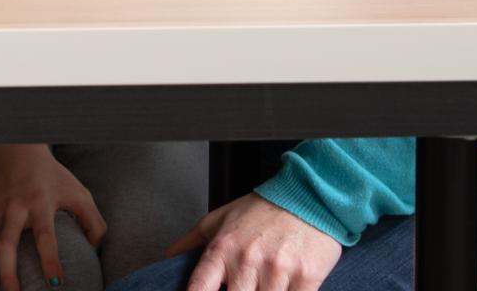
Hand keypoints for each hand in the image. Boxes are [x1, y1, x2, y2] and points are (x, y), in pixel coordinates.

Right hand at [0, 144, 107, 290]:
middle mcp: (12, 207)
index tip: (56, 284)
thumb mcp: (78, 192)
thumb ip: (93, 221)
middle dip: (8, 276)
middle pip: (6, 245)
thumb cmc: (50, 175)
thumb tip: (95, 251)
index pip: (45, 236)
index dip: (50, 261)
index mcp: (39, 202)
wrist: (15, 148)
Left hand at [167, 194, 341, 290]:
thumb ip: (192, 241)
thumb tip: (169, 258)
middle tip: (241, 288)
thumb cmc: (262, 210)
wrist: (307, 195)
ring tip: (259, 287)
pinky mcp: (306, 277)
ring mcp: (277, 270)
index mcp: (223, 248)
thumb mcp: (220, 219)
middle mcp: (246, 259)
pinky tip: (282, 290)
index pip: (199, 287)